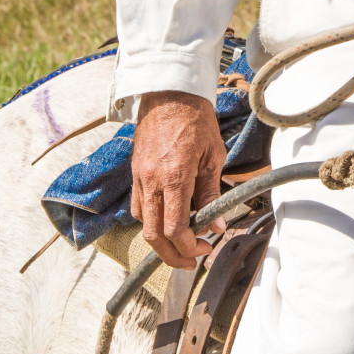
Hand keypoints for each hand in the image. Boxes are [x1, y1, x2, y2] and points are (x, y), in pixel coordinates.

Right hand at [131, 91, 226, 268]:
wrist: (171, 93)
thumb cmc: (196, 120)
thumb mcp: (213, 155)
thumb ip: (212, 193)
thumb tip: (217, 225)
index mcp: (174, 177)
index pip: (175, 229)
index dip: (189, 247)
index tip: (204, 248)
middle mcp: (152, 181)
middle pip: (153, 235)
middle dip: (171, 255)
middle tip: (189, 261)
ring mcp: (140, 176)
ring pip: (143, 222)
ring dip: (159, 240)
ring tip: (180, 242)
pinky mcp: (135, 171)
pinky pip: (138, 205)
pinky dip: (150, 219)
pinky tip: (166, 217)